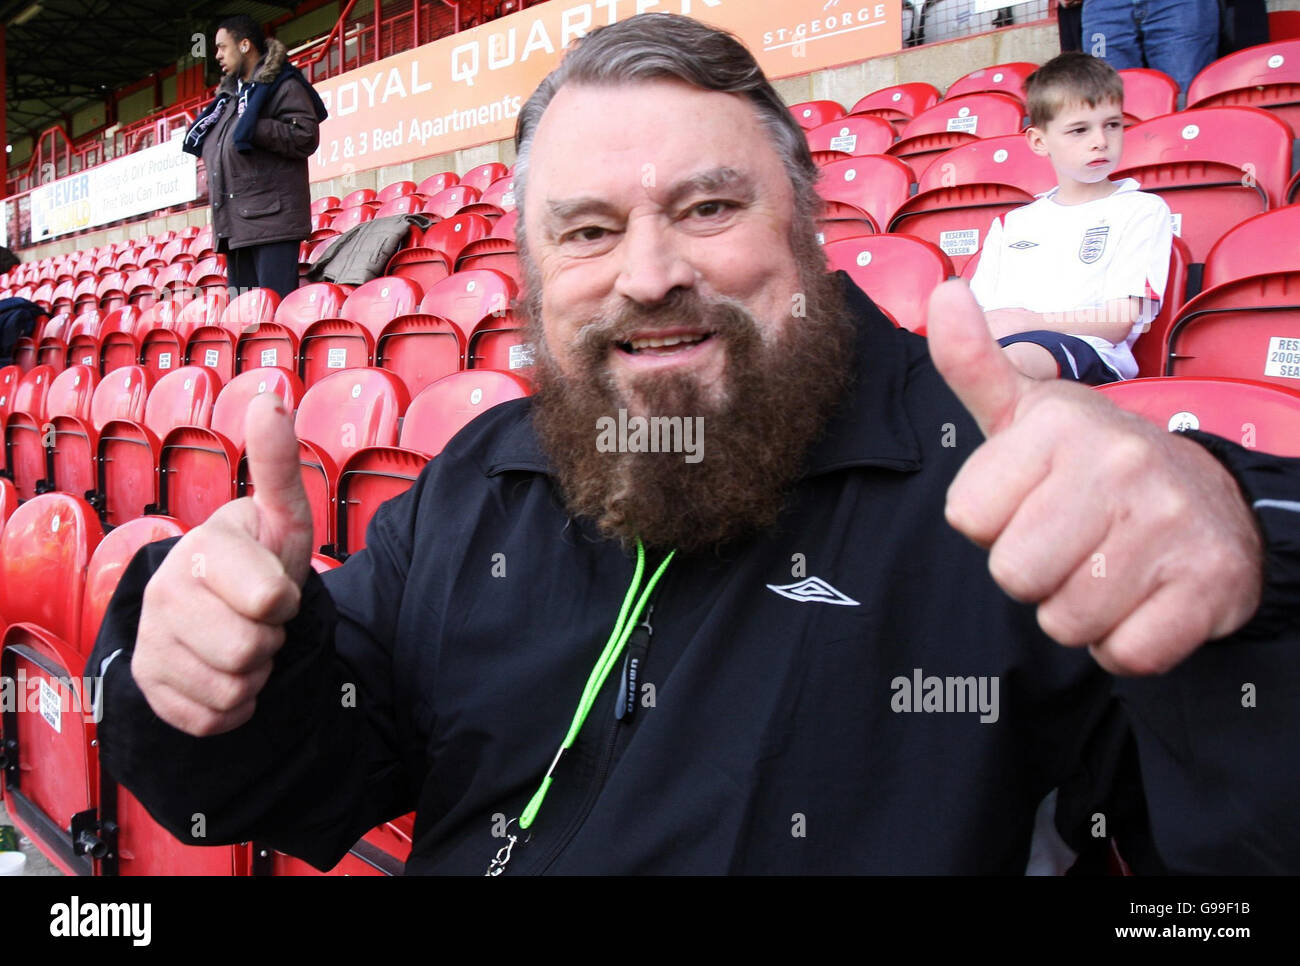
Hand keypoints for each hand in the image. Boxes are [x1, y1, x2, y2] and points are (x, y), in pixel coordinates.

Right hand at [132, 393, 313, 734]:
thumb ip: (276, 464)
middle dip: (271, 638)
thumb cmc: (257, 561)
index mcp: (199, 550)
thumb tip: (272, 396)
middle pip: (253, 651)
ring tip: (241, 639)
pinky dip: (236, 705)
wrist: (213, 610)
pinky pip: (217, 718)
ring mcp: (150, 646)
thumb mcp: (279, 518)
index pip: (271, 601)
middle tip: (257, 617)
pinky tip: (223, 672)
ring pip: (237, 689)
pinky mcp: (152, 692)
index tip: (274, 586)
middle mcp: (163, 595)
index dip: (286, 600)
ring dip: (256, 672)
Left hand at [926, 281, 1262, 674]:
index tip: (1032, 500)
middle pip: (1012, 574)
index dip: (993, 521)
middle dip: (1034, 572)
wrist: (1212, 500)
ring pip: (1064, 620)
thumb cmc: (1092, 463)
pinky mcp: (1208, 584)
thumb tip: (942, 295)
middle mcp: (1117, 463)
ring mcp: (1167, 524)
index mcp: (1058, 423)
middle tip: (1071, 539)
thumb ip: (973, 364)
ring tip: (1105, 565)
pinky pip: (1125, 653)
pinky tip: (1142, 599)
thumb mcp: (1027, 411)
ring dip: (1078, 610)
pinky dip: (1126, 644)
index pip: (967, 517)